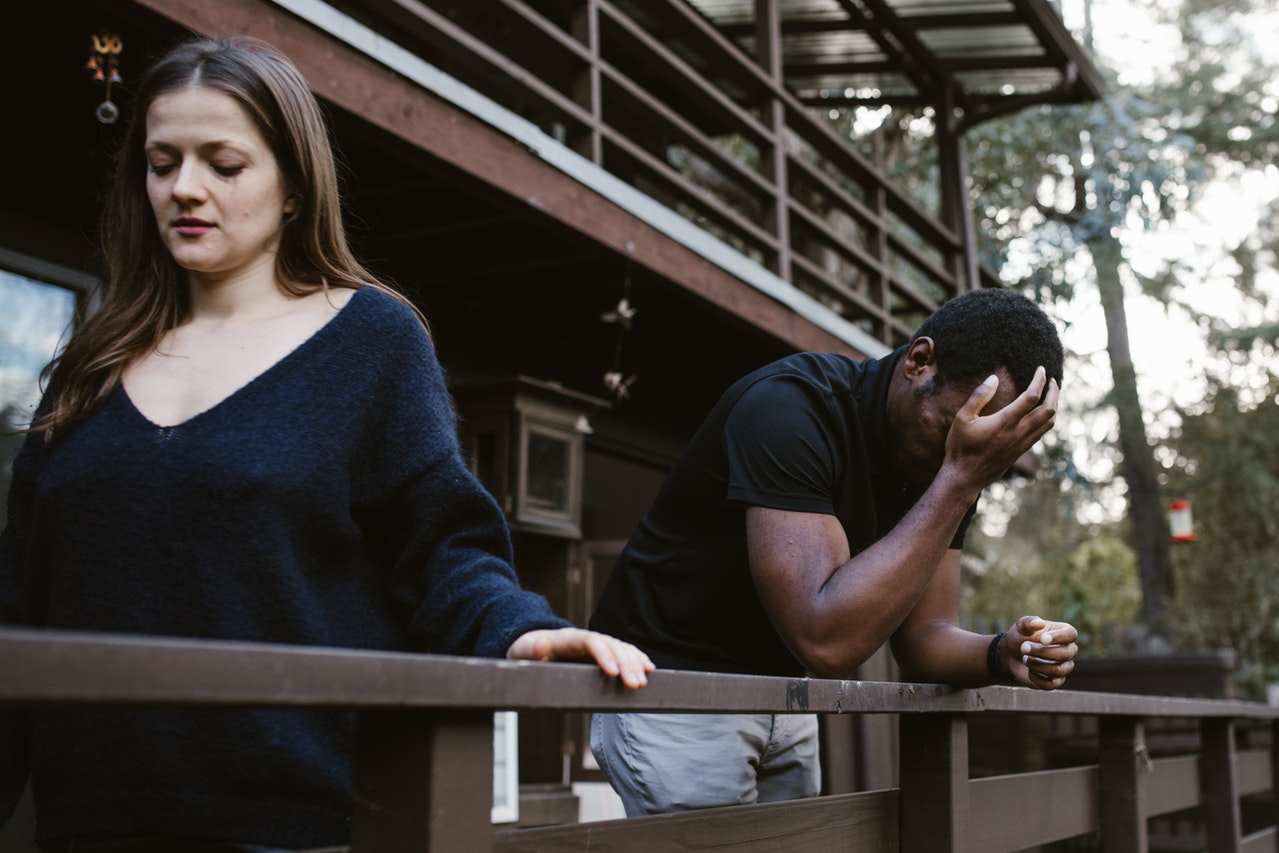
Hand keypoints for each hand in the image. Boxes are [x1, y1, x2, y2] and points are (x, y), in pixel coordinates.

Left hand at [507, 627, 655, 688]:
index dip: (604, 655)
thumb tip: (540, 646)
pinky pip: (624, 651)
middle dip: (625, 664)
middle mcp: (586, 638)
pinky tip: (649, 669)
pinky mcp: (602, 651)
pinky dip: (637, 659)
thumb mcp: (522, 652)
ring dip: (634, 663)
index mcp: (568, 638)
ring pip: (621, 648)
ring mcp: (596, 643)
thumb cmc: (525, 652)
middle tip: (635, 684)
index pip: (591, 642)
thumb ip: (530, 651)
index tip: (613, 673)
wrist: (530, 645)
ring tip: (643, 682)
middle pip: (611, 645)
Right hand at [943, 367, 1058, 492]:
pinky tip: (1042, 414)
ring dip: (1054, 405)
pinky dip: (1048, 419)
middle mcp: (1018, 432)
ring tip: (1051, 394)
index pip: (1031, 397)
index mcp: (1005, 422)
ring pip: (1049, 422)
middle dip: (1054, 392)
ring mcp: (1022, 443)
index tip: (1041, 370)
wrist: (965, 477)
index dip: (1039, 380)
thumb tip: (994, 378)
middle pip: (1048, 409)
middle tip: (1052, 380)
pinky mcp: (1022, 451)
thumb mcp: (962, 418)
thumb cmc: (960, 447)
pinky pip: (1042, 432)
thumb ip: (978, 397)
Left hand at [1001, 615, 1077, 689]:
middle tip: (1023, 647)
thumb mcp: (1021, 627)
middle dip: (1042, 652)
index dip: (1058, 637)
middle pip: (1066, 653)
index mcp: (1063, 633)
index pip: (1071, 634)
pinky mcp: (1056, 680)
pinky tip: (1029, 671)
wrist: (1011, 654)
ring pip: (1060, 670)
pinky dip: (1038, 678)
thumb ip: (1029, 622)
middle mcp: (1068, 650)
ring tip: (1025, 659)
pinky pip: (1052, 684)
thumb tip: (1039, 623)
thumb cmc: (1020, 636)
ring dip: (1039, 665)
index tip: (1042, 639)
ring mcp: (1064, 666)